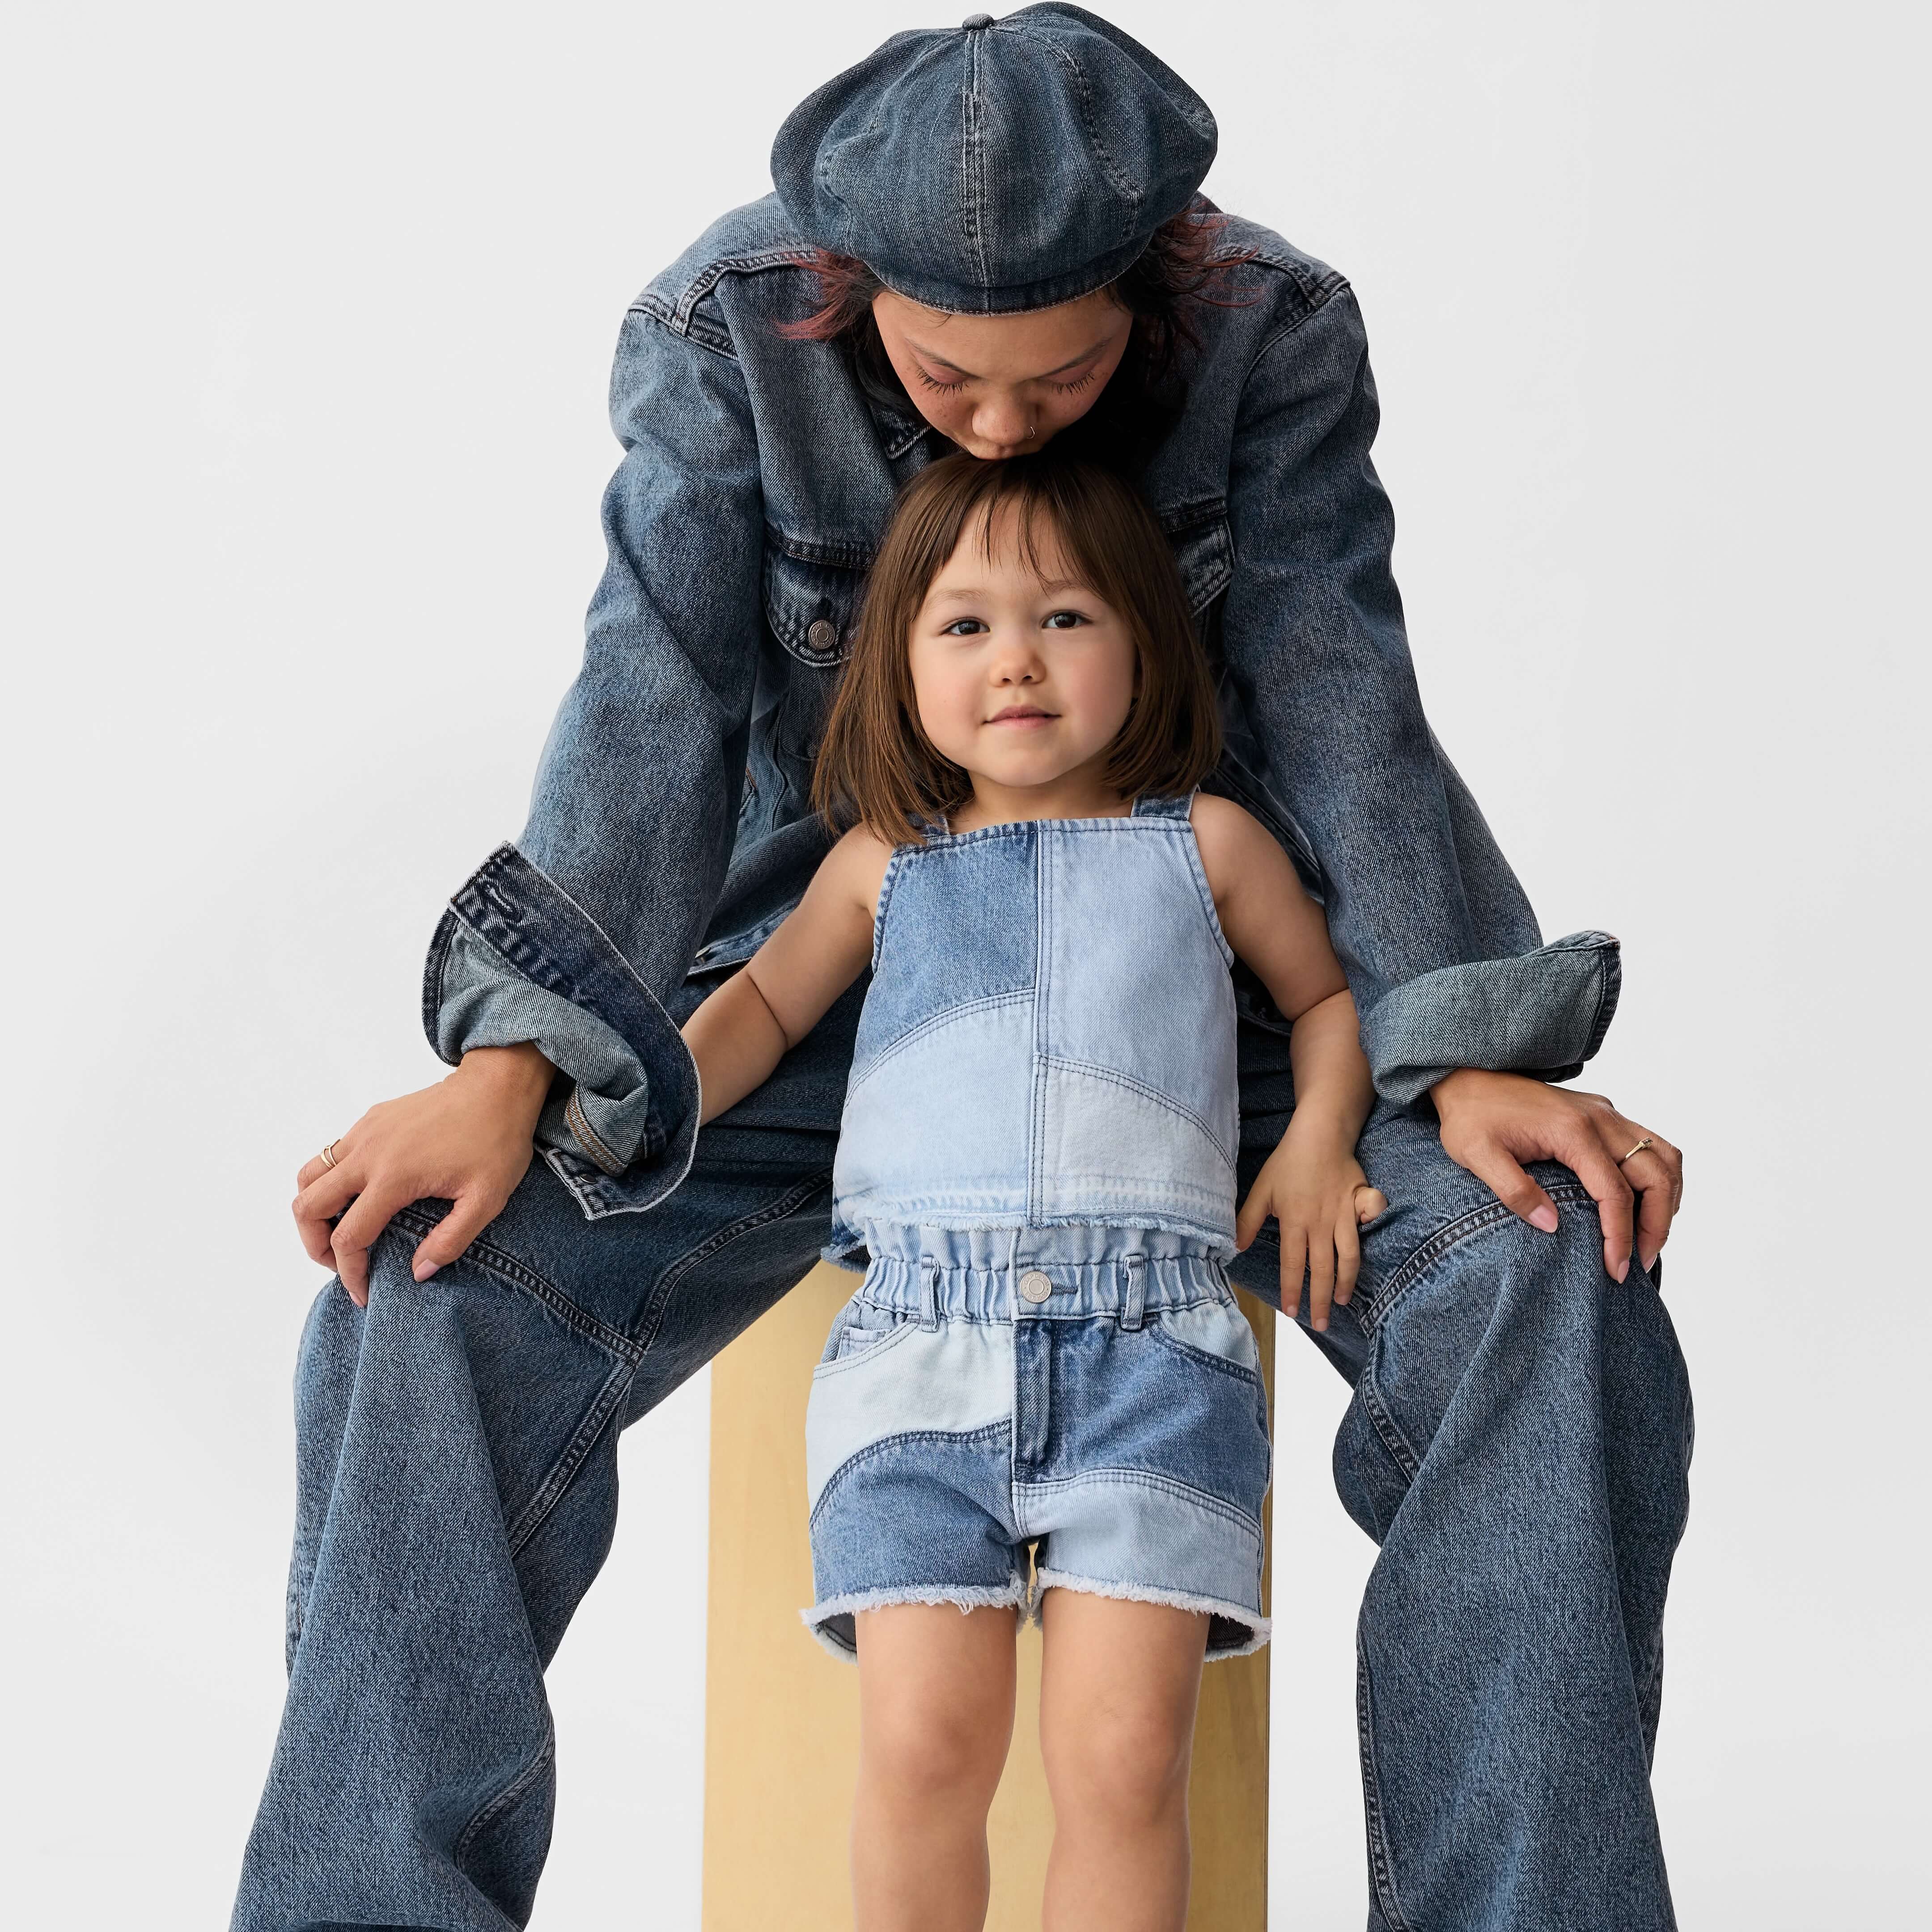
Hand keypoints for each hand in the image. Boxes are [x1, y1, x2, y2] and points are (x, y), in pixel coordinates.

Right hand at [291, 1044, 553, 1306]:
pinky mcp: (370, 1120)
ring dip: (313, 1211)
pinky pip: (329, 1155)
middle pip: (307, 1207)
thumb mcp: (487, 1199)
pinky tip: (360, 1197)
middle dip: (315, 1246)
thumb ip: (451, 1241)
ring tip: (340, 1233)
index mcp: (393, 1177)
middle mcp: (368, 1153)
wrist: (498, 1086)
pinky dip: (328, 1183)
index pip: (348, 1238)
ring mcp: (364, 1132)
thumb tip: (417, 1273)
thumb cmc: (497, 1140)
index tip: (364, 1293)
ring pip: (308, 1177)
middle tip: (342, 1264)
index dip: (350, 1273)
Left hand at [1234, 1114, 1388, 1332]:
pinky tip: (1370, 1251)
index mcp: (1294, 1221)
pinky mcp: (1360, 1201)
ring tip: (1343, 1300)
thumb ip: (1246, 1219)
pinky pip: (1371, 1219)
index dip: (1293, 1290)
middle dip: (1321, 1299)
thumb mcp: (1261, 1190)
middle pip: (1323, 1268)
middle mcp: (1320, 1223)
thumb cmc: (1288, 1163)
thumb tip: (1234, 1247)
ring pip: (1349, 1255)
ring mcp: (1343, 1213)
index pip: (1293, 1264)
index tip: (1292, 1313)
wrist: (1318, 1134)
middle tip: (1323, 1324)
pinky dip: (1373, 1231)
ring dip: (1347, 1281)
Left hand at [1428, 1069, 1682, 1282]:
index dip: (1620, 1235)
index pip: (1614, 1192)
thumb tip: (1552, 1225)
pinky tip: (1644, 1205)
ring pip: (1664, 1156)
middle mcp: (1600, 1119)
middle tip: (1641, 1261)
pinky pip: (1651, 1146)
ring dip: (1667, 1199)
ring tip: (1650, 1238)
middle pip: (1655, 1174)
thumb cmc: (1471, 1117)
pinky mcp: (1604, 1114)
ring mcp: (1606, 1114)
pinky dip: (1659, 1178)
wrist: (1469, 1077)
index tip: (1615, 1270)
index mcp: (1572, 1131)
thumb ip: (1514, 1190)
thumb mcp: (1477, 1155)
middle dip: (1656, 1224)